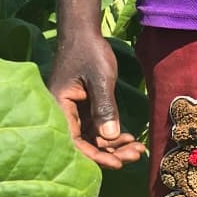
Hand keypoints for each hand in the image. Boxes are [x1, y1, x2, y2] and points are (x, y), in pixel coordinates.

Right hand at [48, 31, 144, 167]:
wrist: (84, 33)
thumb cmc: (89, 53)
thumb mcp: (100, 79)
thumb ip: (104, 108)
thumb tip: (110, 138)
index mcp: (58, 108)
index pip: (73, 142)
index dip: (94, 156)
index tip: (116, 163)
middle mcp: (64, 114)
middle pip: (84, 144)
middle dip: (110, 153)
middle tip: (135, 156)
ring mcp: (74, 112)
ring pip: (93, 138)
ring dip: (114, 146)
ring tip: (137, 150)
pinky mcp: (84, 108)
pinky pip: (97, 128)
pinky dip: (112, 135)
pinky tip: (130, 139)